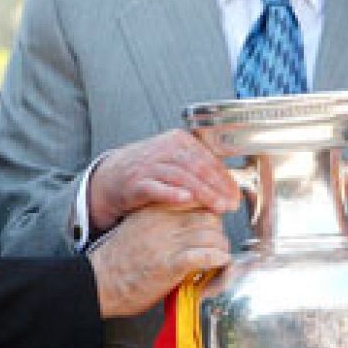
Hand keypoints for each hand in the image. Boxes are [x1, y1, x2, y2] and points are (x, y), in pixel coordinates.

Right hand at [87, 130, 240, 232]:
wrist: (111, 177)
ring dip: (203, 193)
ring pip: (182, 177)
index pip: (208, 159)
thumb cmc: (150, 170)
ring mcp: (149, 165)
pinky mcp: (136, 183)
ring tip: (218, 207)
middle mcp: (165, 149)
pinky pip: (156, 187)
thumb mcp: (176, 160)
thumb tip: (229, 185)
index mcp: (179, 140)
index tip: (236, 195)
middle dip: (218, 187)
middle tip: (231, 204)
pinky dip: (172, 193)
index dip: (225, 178)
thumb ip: (200, 168)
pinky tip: (186, 199)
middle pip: (198, 167)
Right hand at [90, 208, 230, 316]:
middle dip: (219, 235)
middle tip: (216, 250)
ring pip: (214, 236)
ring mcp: (167, 242)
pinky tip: (216, 269)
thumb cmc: (118, 261)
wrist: (97, 282)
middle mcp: (163, 221)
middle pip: (211, 218)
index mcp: (156, 209)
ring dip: (221, 252)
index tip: (213, 228)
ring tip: (217, 265)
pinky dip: (218, 263)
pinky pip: (207, 256)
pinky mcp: (170, 264)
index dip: (212, 215)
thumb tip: (192, 226)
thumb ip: (164, 222)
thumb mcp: (140, 228)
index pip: (198, 200)